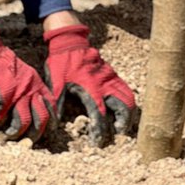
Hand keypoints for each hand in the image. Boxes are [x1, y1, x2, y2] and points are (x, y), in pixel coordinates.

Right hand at [0, 28, 53, 141]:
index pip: (51, 108)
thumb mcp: (26, 76)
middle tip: (25, 141)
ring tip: (6, 136)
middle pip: (41, 119)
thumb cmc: (4, 67)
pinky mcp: (1, 94)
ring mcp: (17, 92)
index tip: (44, 133)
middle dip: (34, 135)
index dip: (50, 124)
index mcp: (38, 85)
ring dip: (13, 133)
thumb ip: (31, 92)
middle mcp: (30, 89)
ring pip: (22, 122)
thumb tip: (33, 115)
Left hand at [43, 24, 136, 145]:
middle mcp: (104, 84)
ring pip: (128, 98)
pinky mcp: (113, 74)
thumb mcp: (56, 83)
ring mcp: (111, 78)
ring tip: (123, 126)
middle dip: (123, 124)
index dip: (100, 131)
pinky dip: (128, 102)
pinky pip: (126, 89)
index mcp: (90, 88)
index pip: (100, 115)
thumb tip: (55, 123)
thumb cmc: (61, 63)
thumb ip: (57, 103)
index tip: (98, 142)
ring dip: (128, 114)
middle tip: (118, 136)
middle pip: (123, 107)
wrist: (70, 42)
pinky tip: (122, 110)